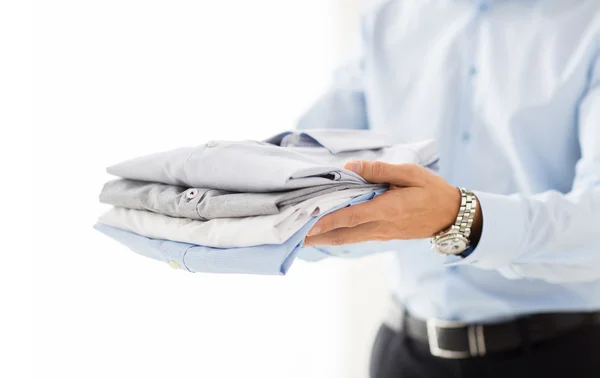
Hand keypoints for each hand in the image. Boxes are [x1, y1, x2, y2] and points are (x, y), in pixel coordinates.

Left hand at [303, 161, 481, 245]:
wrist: (451, 216)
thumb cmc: (431, 190)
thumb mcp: (410, 173)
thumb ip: (380, 171)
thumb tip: (351, 168)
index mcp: (388, 209)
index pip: (351, 216)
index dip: (328, 220)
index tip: (307, 223)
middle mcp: (380, 226)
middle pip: (342, 233)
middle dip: (316, 235)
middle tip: (291, 235)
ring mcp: (380, 234)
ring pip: (346, 238)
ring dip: (323, 238)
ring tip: (299, 237)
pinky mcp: (381, 235)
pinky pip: (354, 237)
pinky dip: (335, 237)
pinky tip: (322, 234)